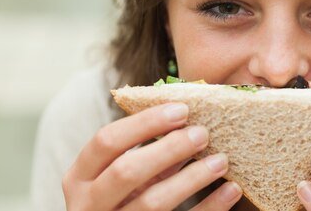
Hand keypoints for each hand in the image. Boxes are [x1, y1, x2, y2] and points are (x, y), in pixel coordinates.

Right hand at [63, 103, 241, 210]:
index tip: (182, 109)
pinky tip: (230, 190)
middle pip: (127, 171)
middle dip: (168, 149)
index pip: (106, 141)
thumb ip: (146, 151)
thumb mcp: (120, 175)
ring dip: (192, 179)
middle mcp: (89, 205)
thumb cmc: (120, 199)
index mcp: (79, 177)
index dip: (145, 122)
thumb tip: (190, 119)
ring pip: (153, 203)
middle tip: (202, 134)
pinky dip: (209, 207)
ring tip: (221, 160)